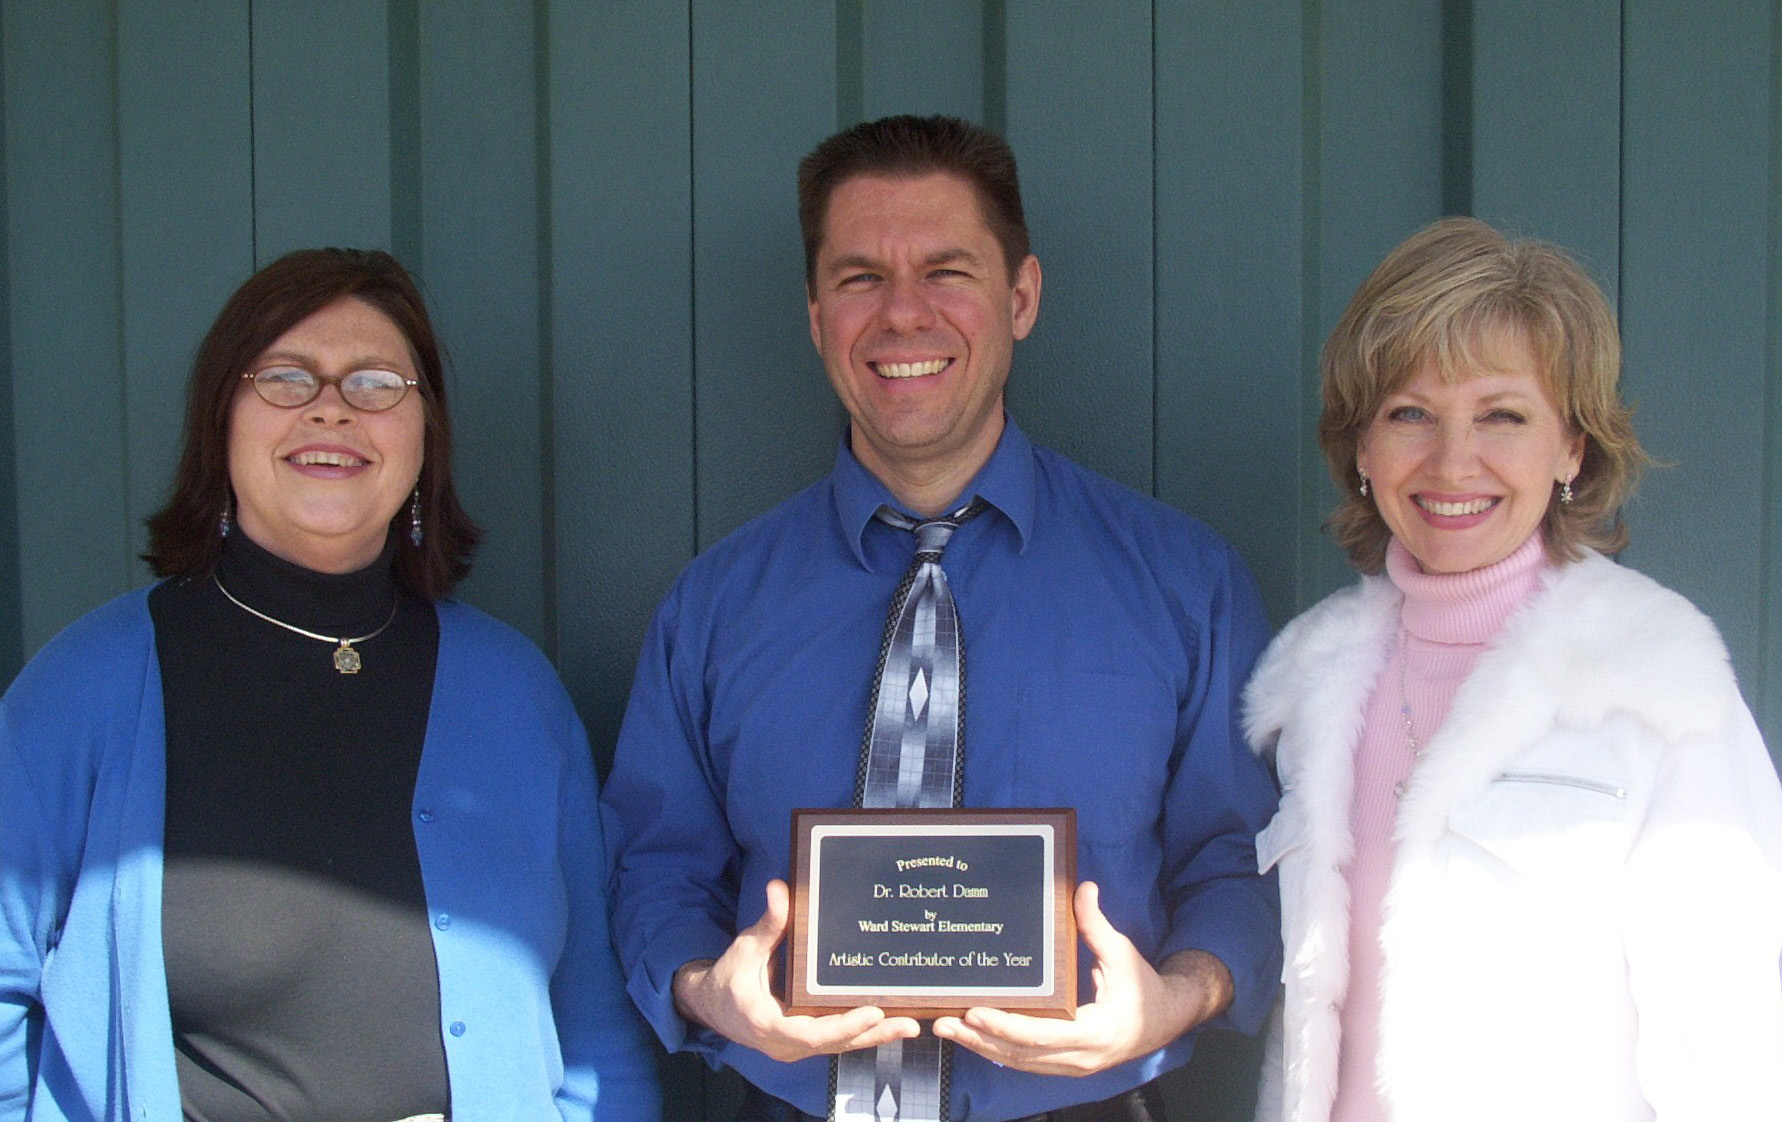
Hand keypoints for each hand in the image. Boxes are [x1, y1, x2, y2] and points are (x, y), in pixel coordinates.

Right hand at [672, 878, 921, 1062]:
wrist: (712, 1006)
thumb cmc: (728, 977)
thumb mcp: (745, 949)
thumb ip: (768, 924)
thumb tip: (779, 889)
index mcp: (767, 1023)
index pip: (809, 1033)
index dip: (842, 1026)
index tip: (870, 1013)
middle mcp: (784, 1043)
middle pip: (834, 1043)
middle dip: (872, 1034)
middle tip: (908, 1023)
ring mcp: (796, 1047)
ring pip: (839, 1046)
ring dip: (874, 1036)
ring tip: (910, 1025)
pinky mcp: (804, 1043)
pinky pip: (836, 1041)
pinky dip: (861, 1034)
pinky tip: (888, 1023)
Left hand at [932, 881, 1233, 1075]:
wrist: (1165, 1019)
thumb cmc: (1142, 987)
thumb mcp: (1121, 953)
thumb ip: (1097, 924)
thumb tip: (1084, 888)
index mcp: (1096, 1031)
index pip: (1042, 1034)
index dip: (1005, 1025)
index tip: (975, 1012)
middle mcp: (1081, 1057)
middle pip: (1021, 1054)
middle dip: (980, 1039)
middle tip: (945, 1021)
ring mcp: (1073, 1065)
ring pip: (1019, 1062)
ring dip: (982, 1047)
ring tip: (948, 1029)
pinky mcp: (1066, 1064)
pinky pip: (1027, 1062)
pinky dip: (998, 1051)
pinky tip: (974, 1038)